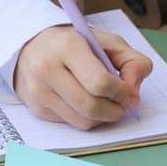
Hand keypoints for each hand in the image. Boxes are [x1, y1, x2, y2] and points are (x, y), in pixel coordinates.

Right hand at [13, 26, 153, 129]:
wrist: (32, 45)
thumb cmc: (75, 43)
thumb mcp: (107, 41)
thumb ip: (132, 61)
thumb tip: (134, 94)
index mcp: (67, 46)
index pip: (100, 82)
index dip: (121, 92)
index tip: (127, 91)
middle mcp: (48, 68)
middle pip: (91, 106)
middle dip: (114, 110)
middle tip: (121, 105)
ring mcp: (39, 90)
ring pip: (82, 121)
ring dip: (102, 118)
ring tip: (107, 104)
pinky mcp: (36, 108)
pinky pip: (71, 123)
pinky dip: (85, 118)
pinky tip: (86, 103)